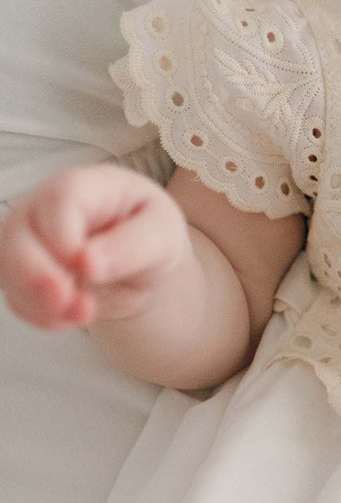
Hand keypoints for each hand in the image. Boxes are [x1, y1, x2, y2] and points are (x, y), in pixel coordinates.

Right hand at [0, 164, 191, 329]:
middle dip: (39, 275)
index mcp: (85, 185)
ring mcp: (26, 237)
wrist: (140, 262)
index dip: (65, 238)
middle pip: (16, 232)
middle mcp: (44, 206)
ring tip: (85, 314)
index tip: (89, 268)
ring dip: (40, 302)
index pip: (59, 200)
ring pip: (8, 267)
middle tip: (77, 305)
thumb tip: (88, 263)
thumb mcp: (163, 234)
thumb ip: (132, 245)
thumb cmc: (151, 233)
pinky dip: (40, 314)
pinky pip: (15, 296)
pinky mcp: (19, 271)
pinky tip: (72, 316)